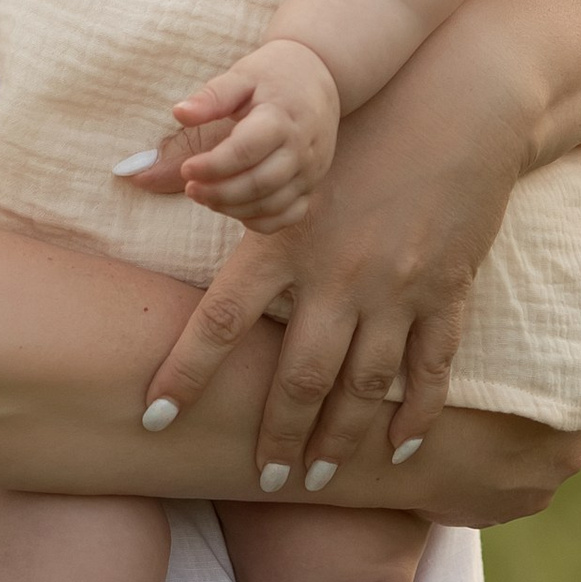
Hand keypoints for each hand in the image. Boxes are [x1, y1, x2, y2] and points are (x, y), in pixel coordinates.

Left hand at [132, 19, 537, 492]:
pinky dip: (417, 416)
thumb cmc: (355, 122)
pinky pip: (431, 371)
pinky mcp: (447, 293)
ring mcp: (397, 290)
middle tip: (259, 478)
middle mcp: (338, 274)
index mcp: (285, 239)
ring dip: (339, 442)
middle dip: (276, 436)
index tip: (152, 420)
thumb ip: (194, 166)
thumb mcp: (276, 146)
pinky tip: (400, 451)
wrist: (456, 101)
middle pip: (299, 377)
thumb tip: (123, 172)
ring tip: (319, 480)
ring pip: (363, 389)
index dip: (184, 374)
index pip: (220, 320)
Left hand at [151, 35, 338, 227]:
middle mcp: (300, 149)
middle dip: (219, 192)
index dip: (212, 165)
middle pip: (259, 184)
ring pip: (272, 204)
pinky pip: (290, 215)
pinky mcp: (313, 184)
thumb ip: (212, 96)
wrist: (321, 77)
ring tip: (205, 197)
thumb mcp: (242, 75)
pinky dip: (260, 221)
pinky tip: (234, 209)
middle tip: (191, 188)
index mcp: (281, 118)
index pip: (245, 151)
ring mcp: (311, 170)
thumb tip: (179, 113)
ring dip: (234, 208)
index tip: (186, 168)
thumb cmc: (275, 76)